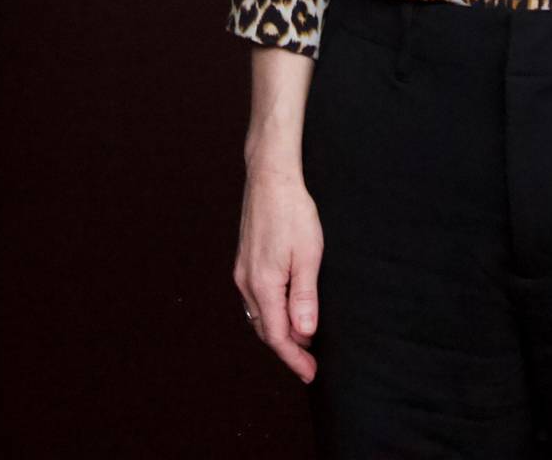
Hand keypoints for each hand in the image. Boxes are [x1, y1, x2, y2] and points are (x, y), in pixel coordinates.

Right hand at [233, 164, 322, 382]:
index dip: (294, 358)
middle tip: (310, 364)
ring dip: (278, 332)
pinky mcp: (244, 261)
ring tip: (302, 342)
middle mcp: (246, 282)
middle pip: (264, 329)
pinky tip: (284, 311)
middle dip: (287, 350)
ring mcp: (242, 271)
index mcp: (263, 285)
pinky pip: (255, 300)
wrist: (270, 178)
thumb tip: (304, 333)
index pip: (277, 335)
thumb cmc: (293, 213)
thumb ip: (304, 297)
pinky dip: (270, 314)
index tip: (310, 374)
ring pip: (258, 315)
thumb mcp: (308, 256)